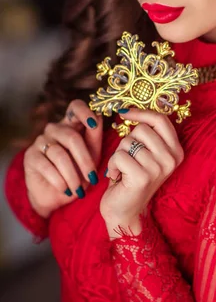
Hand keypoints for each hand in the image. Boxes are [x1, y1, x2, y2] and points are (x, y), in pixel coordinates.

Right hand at [24, 99, 102, 218]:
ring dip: (72, 175)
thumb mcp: (92, 154)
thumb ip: (95, 135)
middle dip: (85, 161)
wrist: (58, 195)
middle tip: (93, 178)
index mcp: (71, 124)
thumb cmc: (79, 171)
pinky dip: (60, 180)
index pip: (75, 106)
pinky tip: (66, 190)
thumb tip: (99, 117)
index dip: (85, 112)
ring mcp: (40, 141)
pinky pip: (47, 166)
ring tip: (79, 190)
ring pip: (60, 155)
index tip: (94, 124)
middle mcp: (54, 129)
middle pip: (72, 137)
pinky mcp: (30, 156)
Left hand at [100, 108, 183, 237]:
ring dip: (118, 154)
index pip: (161, 119)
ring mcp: (159, 168)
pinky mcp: (143, 177)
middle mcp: (172, 159)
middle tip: (128, 158)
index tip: (124, 113)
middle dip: (127, 140)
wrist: (124, 211)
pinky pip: (119, 156)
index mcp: (176, 150)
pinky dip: (112, 165)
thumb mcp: (144, 152)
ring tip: (123, 170)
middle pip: (141, 129)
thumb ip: (145, 133)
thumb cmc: (131, 177)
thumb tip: (129, 108)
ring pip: (128, 142)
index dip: (140, 112)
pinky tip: (117, 178)